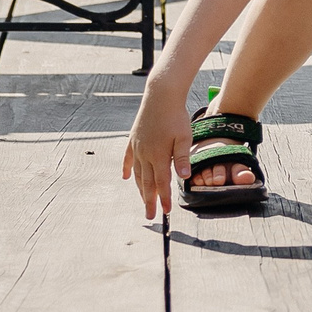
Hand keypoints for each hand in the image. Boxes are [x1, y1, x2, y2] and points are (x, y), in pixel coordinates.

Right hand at [120, 81, 194, 218]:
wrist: (161, 95)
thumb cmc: (176, 116)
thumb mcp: (184, 137)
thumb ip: (182, 158)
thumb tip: (183, 178)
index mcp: (159, 156)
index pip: (161, 183)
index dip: (163, 199)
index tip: (166, 212)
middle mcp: (145, 154)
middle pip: (147, 183)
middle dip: (149, 200)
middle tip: (151, 215)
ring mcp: (137, 147)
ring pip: (138, 173)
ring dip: (141, 188)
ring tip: (143, 199)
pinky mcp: (133, 139)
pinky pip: (128, 158)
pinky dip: (128, 169)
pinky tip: (126, 178)